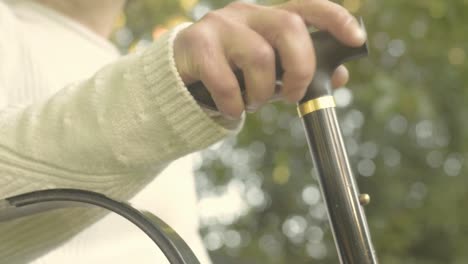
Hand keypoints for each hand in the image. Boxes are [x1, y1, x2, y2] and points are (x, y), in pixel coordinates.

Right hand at [174, 0, 365, 118]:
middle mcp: (245, 13)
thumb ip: (299, 70)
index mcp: (267, 17)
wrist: (180, 77)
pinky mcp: (196, 45)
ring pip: (259, 57)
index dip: (335, 19)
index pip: (306, 7)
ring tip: (253, 103)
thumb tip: (339, 75)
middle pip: (288, 27)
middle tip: (293, 95)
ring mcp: (219, 25)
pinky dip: (235, 106)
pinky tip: (232, 110)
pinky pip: (227, 82)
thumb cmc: (231, 72)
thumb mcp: (269, 72)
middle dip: (300, 68)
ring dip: (262, 93)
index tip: (356, 39)